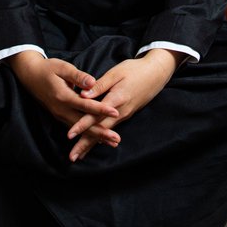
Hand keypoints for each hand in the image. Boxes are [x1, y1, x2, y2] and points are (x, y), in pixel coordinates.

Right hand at [8, 50, 121, 149]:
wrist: (29, 75)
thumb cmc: (47, 68)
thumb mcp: (62, 67)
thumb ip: (78, 76)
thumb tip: (92, 82)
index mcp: (63, 96)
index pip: (86, 105)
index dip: (101, 109)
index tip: (116, 113)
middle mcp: (61, 109)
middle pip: (83, 124)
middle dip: (101, 132)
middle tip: (116, 139)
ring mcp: (59, 114)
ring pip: (79, 129)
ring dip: (95, 136)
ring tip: (111, 142)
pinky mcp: (59, 116)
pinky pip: (74, 127)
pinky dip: (86, 134)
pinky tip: (97, 138)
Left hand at [66, 48, 184, 162]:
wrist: (156, 73)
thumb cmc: (135, 70)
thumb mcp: (116, 73)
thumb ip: (99, 85)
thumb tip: (82, 95)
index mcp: (116, 99)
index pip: (95, 116)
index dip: (81, 126)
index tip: (69, 135)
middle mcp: (120, 112)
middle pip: (100, 131)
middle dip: (85, 144)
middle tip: (72, 157)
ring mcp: (124, 115)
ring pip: (105, 132)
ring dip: (91, 144)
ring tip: (79, 155)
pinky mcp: (126, 115)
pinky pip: (111, 129)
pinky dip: (101, 138)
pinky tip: (94, 143)